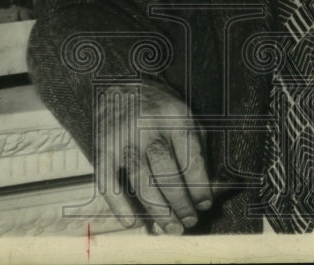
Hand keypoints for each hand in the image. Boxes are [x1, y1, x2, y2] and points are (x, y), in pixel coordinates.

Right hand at [94, 81, 212, 233]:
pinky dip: (119, 206)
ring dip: (158, 211)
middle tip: (190, 221)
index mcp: (174, 116)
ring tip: (172, 228)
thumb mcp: (186, 119)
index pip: (190, 157)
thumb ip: (198, 151)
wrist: (121, 84)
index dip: (200, 186)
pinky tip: (132, 222)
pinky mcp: (103, 149)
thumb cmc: (160, 108)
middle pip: (166, 172)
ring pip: (141, 181)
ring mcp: (122, 139)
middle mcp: (147, 126)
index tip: (205, 204)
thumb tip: (210, 190)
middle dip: (181, 202)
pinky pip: (108, 182)